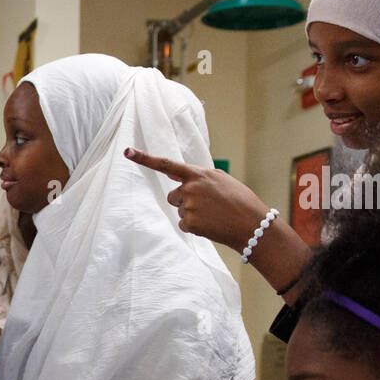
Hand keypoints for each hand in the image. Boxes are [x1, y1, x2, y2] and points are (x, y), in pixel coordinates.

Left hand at [124, 148, 271, 249]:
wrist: (252, 224)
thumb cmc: (240, 200)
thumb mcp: (221, 180)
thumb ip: (200, 178)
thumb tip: (180, 178)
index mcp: (198, 174)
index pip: (166, 164)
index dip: (145, 158)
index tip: (127, 152)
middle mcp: (190, 188)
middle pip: (174, 196)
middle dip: (185, 201)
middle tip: (208, 206)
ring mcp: (189, 206)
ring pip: (180, 211)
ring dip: (193, 214)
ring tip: (214, 215)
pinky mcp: (190, 224)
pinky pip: (184, 225)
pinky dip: (195, 227)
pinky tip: (211, 225)